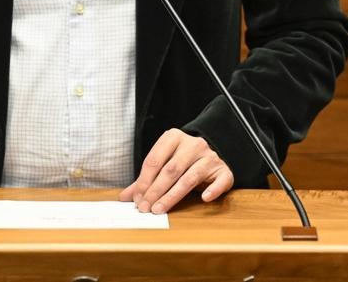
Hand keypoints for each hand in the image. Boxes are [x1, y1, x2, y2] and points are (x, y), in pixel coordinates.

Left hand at [119, 128, 234, 213]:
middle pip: (171, 169)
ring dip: (173, 196)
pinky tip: (204, 198)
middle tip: (145, 208)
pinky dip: (212, 190)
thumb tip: (124, 198)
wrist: (209, 156)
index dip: (144, 181)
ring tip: (160, 209)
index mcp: (173, 137)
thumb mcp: (163, 165)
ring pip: (190, 177)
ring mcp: (210, 156)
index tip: (137, 199)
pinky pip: (220, 181)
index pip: (154, 160)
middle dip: (155, 191)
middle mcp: (193, 144)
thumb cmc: (182, 162)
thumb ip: (144, 180)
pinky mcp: (224, 170)